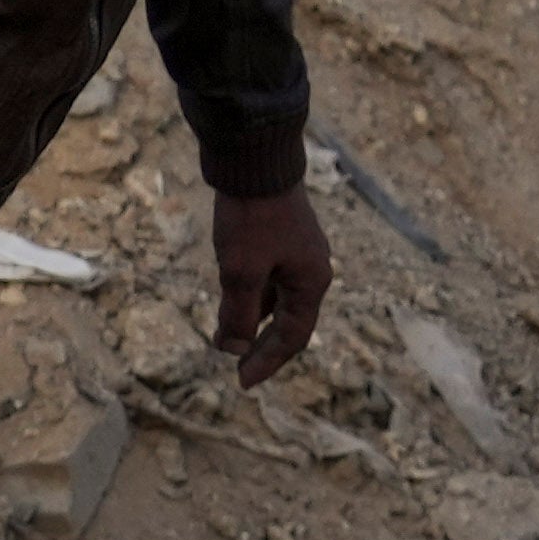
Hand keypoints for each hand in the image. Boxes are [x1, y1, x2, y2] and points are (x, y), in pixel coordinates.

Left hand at [208, 182, 332, 387]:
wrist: (255, 158)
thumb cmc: (252, 217)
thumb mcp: (240, 271)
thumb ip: (237, 312)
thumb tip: (231, 348)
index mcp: (311, 282)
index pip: (293, 337)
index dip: (267, 361)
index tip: (241, 381)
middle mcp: (310, 269)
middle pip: (288, 321)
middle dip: (262, 345)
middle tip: (236, 367)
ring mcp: (296, 252)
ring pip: (275, 299)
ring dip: (253, 321)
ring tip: (227, 340)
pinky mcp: (279, 236)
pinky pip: (268, 278)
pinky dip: (250, 296)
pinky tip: (231, 302)